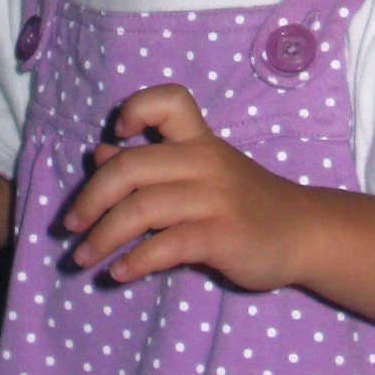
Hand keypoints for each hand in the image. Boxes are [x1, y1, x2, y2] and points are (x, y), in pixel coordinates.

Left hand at [63, 84, 301, 288]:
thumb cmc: (246, 203)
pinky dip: (135, 261)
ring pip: (141, 210)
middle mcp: (205, 162)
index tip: (115, 135)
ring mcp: (215, 199)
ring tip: (83, 259)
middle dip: (90, 199)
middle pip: (131, 167)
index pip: (170, 101)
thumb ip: (155, 164)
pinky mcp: (222, 236)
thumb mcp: (203, 174)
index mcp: (200, 141)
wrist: (304, 233)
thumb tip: (100, 153)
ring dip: (102, 238)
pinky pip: (165, 246)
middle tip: (69, 226)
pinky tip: (120, 273)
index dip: (136, 109)